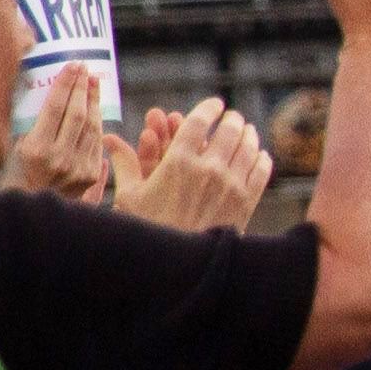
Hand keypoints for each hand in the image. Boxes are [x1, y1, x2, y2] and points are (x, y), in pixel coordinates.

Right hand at [8, 63, 110, 202]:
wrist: (28, 210)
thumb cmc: (13, 177)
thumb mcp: (12, 149)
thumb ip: (29, 125)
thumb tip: (44, 94)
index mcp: (35, 149)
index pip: (55, 108)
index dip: (65, 84)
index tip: (71, 66)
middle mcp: (59, 158)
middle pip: (77, 114)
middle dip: (81, 87)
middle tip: (84, 68)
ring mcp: (77, 168)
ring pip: (91, 127)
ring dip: (93, 101)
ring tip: (92, 82)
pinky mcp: (89, 175)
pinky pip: (96, 142)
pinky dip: (97, 123)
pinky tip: (95, 108)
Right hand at [113, 96, 269, 231]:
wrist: (177, 265)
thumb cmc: (148, 229)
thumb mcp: (130, 196)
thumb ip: (125, 163)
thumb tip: (109, 138)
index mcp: (178, 162)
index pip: (199, 121)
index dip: (209, 108)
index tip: (214, 104)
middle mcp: (208, 169)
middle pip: (230, 130)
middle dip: (232, 120)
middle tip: (233, 117)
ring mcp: (231, 184)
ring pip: (249, 147)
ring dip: (249, 135)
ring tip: (248, 131)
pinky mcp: (246, 201)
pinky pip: (261, 170)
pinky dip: (261, 158)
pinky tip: (259, 155)